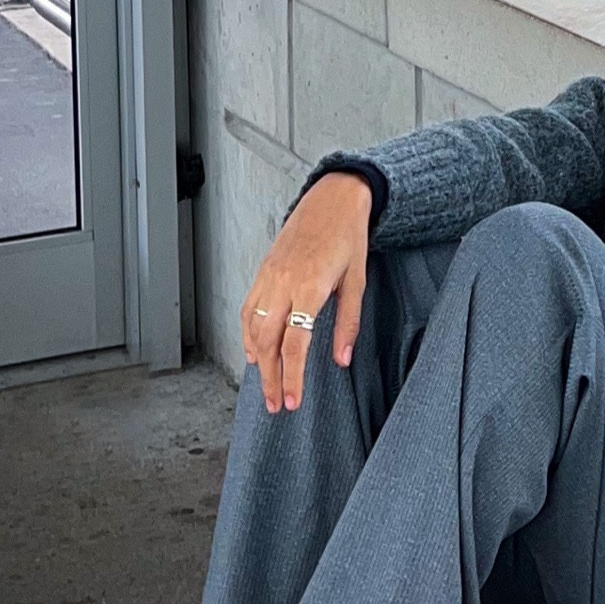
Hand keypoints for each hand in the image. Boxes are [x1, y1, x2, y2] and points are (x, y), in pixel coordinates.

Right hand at [240, 173, 372, 414]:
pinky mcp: (262, 271)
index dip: (291, 377)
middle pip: (267, 343)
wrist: (332, 199)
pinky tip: (253, 351)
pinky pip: (248, 308)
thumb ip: (348, 323)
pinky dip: (247, 334)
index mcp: (309, 288)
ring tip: (265, 384)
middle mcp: (282, 283)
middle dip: (269, 378)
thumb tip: (341, 360)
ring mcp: (268, 276)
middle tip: (275, 404)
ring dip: (256, 360)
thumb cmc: (348, 237)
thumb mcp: (357, 281)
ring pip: (252, 327)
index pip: (294, 344)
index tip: (291, 401)